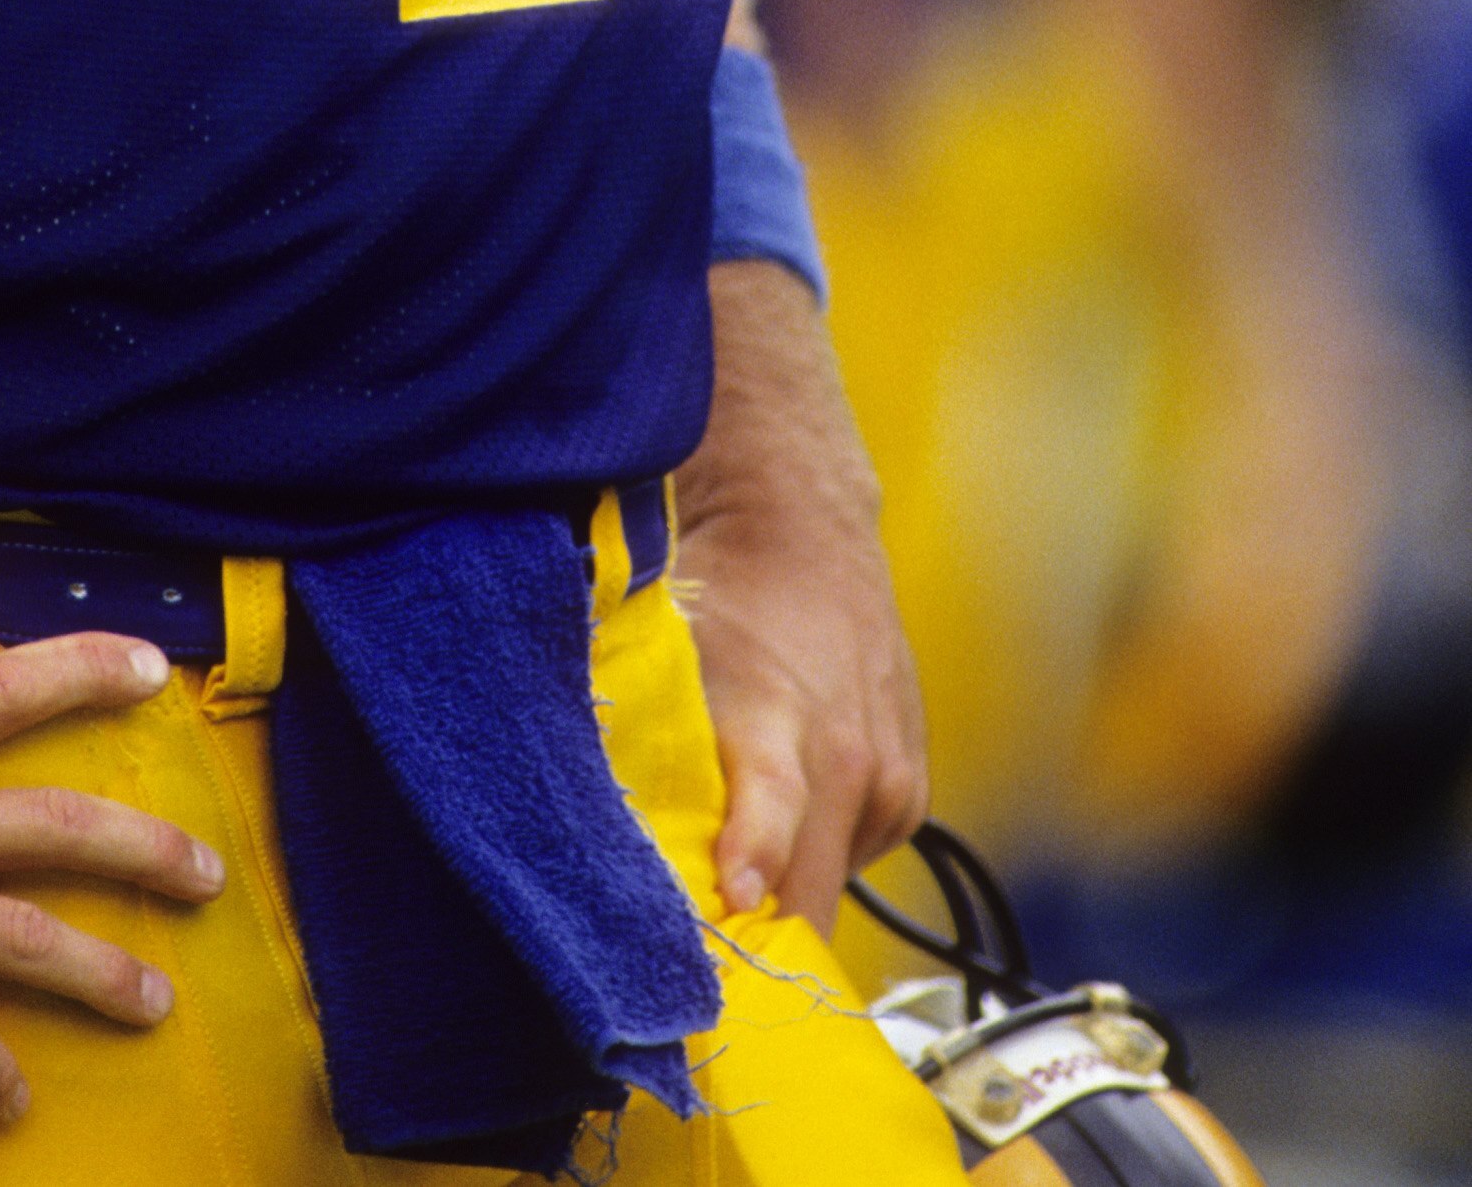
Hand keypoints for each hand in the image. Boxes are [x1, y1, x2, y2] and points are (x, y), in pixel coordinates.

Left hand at [672, 261, 925, 934]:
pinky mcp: (909, 795)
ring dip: (783, 900)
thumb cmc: (722, 600)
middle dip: (754, 954)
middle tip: (689, 981)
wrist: (805, 530)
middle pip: (806, 904)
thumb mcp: (669, 667)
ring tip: (731, 859)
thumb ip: (648, 759)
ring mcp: (887, 781)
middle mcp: (846, 758)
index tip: (730, 912)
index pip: (771, 810)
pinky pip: (855, 860)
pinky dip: (817, 853)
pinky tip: (788, 798)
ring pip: (829, 894)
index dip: (749, 867)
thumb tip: (602, 859)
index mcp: (777, 722)